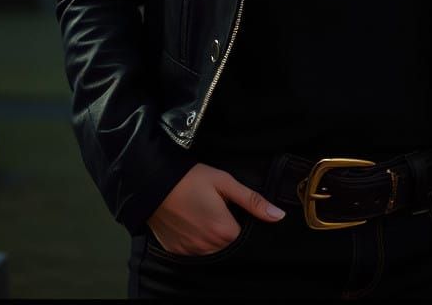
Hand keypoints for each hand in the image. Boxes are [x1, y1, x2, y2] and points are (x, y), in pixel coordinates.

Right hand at [147, 163, 285, 255]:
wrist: (153, 182)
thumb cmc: (191, 179)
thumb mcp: (224, 182)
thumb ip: (252, 201)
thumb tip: (278, 215)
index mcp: (224, 231)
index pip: (244, 237)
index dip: (242, 222)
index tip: (234, 210)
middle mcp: (208, 247)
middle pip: (229, 246)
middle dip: (228, 231)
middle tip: (218, 210)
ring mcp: (191, 252)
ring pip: (212, 251)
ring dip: (213, 238)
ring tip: (204, 215)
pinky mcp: (176, 252)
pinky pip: (194, 252)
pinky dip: (196, 241)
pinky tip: (191, 223)